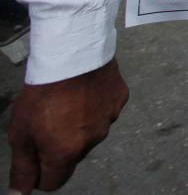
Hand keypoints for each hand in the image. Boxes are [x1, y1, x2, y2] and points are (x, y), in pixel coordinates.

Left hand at [7, 59, 127, 192]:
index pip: (53, 182)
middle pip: (72, 156)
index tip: (34, 153)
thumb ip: (22, 166)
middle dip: (60, 146)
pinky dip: (95, 107)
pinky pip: (105, 111)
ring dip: (79, 125)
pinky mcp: (120, 100)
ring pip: (90, 133)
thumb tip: (20, 193)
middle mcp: (93, 141)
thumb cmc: (43, 91)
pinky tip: (84, 92)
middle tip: (47, 121)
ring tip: (67, 102)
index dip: (40, 173)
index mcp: (66, 152)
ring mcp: (110, 119)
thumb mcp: (20, 132)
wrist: (72, 53)